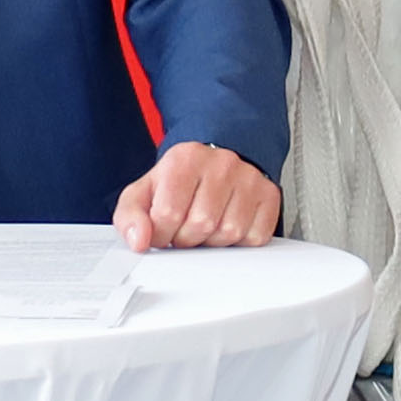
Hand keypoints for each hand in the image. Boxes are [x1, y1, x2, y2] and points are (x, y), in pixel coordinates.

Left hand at [112, 141, 282, 250]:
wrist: (213, 162)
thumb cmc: (177, 181)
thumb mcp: (143, 193)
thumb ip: (130, 217)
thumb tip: (139, 240)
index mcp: (185, 159)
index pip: (168, 214)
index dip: (161, 234)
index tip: (162, 231)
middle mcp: (221, 163)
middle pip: (200, 225)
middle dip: (187, 238)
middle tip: (184, 229)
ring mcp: (249, 177)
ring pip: (230, 233)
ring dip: (213, 242)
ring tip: (206, 227)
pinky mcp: (269, 194)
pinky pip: (255, 236)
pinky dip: (240, 241)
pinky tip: (228, 224)